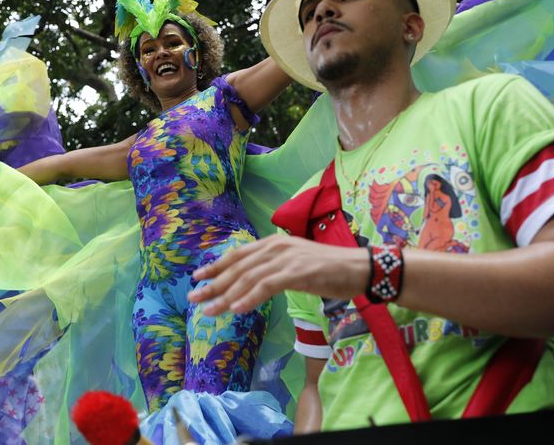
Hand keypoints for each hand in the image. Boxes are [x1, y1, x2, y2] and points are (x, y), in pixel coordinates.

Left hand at [189, 234, 367, 315]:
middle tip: (194, 299)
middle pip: (238, 267)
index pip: (238, 255)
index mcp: (274, 243)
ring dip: (226, 296)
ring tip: (210, 310)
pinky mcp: (297, 272)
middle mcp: (276, 247)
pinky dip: (250, 297)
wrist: (360, 268)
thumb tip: (252, 280)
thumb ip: (273, 268)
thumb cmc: (329, 269)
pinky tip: (236, 309)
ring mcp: (286, 259)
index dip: (216, 266)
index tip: (198, 278)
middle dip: (213, 284)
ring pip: (248, 278)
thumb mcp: (295, 264)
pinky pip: (267, 286)